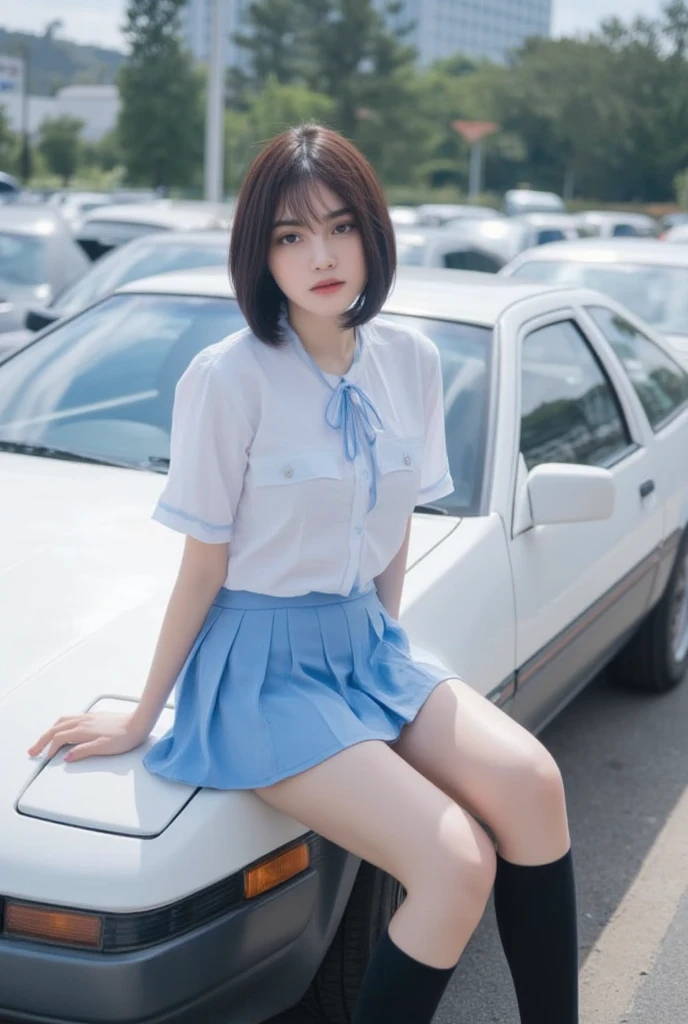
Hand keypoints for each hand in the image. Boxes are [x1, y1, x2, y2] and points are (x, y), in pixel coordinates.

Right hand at [27, 712, 149, 763]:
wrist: (139, 723)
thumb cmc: (124, 737)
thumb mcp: (103, 748)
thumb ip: (83, 751)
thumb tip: (67, 756)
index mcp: (83, 730)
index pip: (59, 739)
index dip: (50, 749)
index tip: (46, 758)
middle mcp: (83, 721)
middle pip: (55, 729)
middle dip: (42, 740)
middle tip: (33, 750)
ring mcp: (88, 717)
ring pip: (62, 721)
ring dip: (50, 730)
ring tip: (44, 739)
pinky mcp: (94, 716)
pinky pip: (71, 718)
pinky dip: (61, 724)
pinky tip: (64, 728)